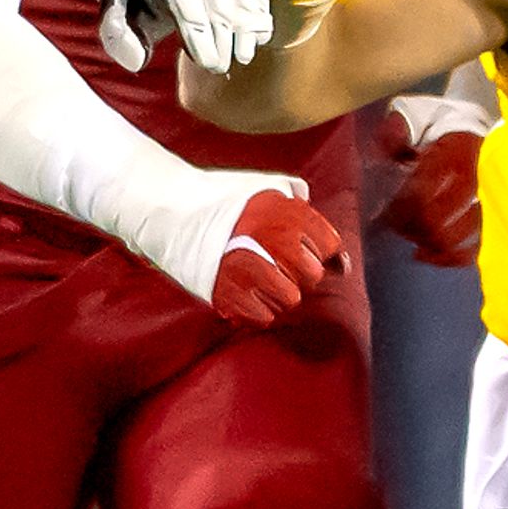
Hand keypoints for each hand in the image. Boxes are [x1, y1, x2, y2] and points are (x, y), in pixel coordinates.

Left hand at [95, 0, 268, 75]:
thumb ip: (120, 36)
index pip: (187, 2)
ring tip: (244, 55)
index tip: (208, 64)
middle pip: (218, 0)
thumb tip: (138, 61)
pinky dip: (260, 13)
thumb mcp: (117, 8)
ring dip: (246, 28)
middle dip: (223, 37)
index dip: (201, 37)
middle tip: (223, 66)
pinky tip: (259, 37)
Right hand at [144, 172, 347, 322]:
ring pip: (291, 298)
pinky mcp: (224, 290)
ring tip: (260, 280)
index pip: (330, 244)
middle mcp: (271, 237)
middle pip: (313, 275)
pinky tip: (246, 294)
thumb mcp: (266, 192)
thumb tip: (342, 264)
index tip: (300, 248)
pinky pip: (263, 316)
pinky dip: (258, 310)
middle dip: (300, 274)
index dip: (319, 250)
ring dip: (280, 294)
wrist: (166, 205)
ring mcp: (248, 265)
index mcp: (285, 211)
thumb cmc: (222, 201)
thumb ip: (306, 218)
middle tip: (276, 265)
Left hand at [366, 92, 488, 265]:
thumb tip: (388, 150)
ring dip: (428, 242)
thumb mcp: (416, 114)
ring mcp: (486, 197)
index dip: (397, 208)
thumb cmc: (440, 124)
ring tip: (413, 241)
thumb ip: (397, 128)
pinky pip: (478, 244)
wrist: (479, 127)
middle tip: (394, 226)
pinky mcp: (493, 214)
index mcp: (452, 152)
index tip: (382, 213)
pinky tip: (430, 256)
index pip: (421, 189)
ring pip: (457, 234)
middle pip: (435, 217)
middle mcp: (472, 176)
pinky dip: (452, 257)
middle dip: (408, 227)